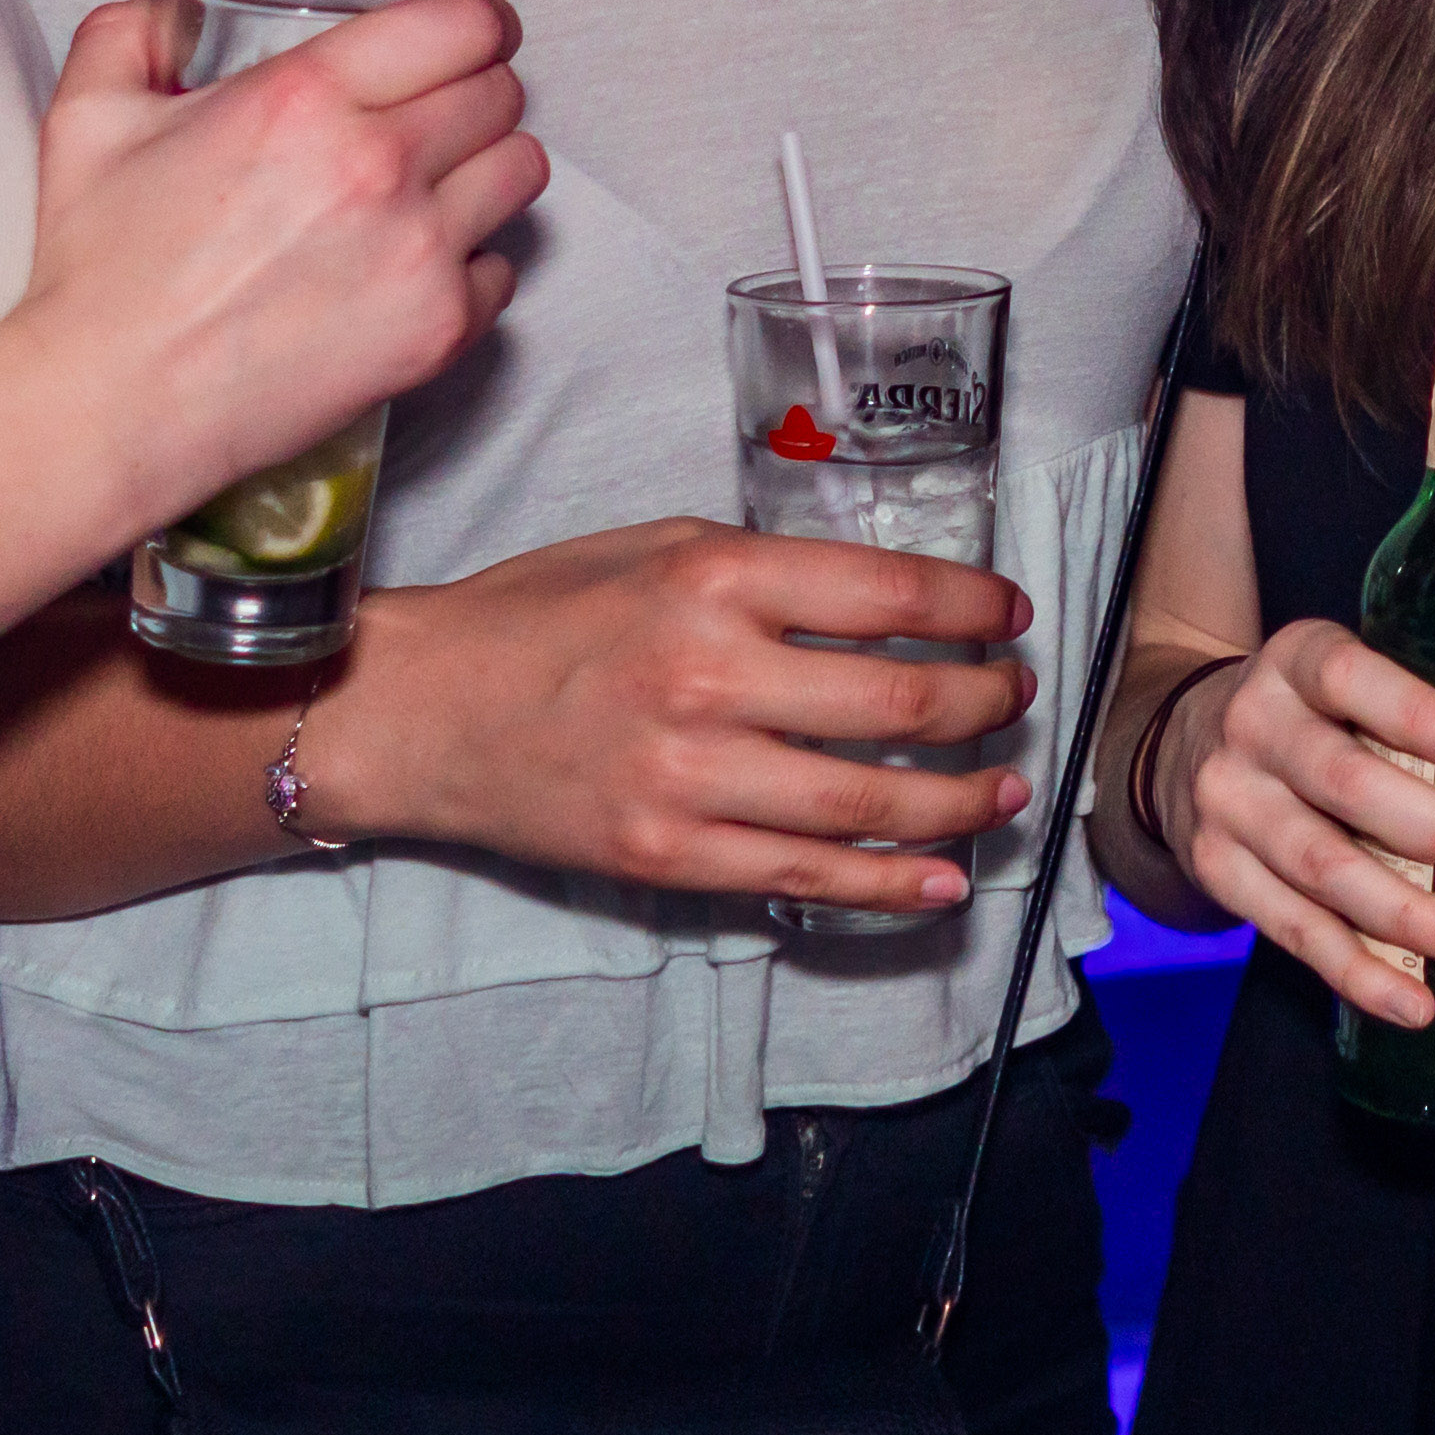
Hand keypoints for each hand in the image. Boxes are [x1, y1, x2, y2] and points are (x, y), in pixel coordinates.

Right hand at [18, 0, 542, 521]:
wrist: (112, 405)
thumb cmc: (102, 273)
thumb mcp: (89, 122)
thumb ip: (127, 39)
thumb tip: (160, 8)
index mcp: (307, 96)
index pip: (466, 23)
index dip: (477, 22)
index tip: (469, 36)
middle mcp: (379, 164)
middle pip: (503, 93)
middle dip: (474, 93)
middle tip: (433, 116)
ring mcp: (418, 249)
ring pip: (522, 171)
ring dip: (484, 170)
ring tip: (431, 187)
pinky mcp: (438, 328)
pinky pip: (501, 269)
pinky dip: (470, 265)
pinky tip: (408, 269)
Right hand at [315, 519, 1034, 911]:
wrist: (418, 712)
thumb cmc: (537, 615)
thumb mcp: (656, 549)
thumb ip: (768, 571)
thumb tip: (887, 598)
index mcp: (715, 581)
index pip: (890, 593)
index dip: (974, 606)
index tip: (1010, 615)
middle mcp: (709, 677)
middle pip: (902, 702)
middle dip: (986, 703)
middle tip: (1016, 700)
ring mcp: (688, 777)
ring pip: (869, 802)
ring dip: (961, 799)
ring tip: (1006, 790)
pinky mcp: (666, 855)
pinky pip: (806, 879)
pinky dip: (891, 884)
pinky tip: (945, 878)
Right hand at [1166, 621, 1434, 1024]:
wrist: (1187, 742)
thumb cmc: (1328, 711)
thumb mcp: (1382, 679)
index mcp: (1301, 659)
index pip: (1351, 677)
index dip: (1418, 714)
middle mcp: (1253, 726)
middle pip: (1344, 783)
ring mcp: (1228, 804)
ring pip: (1319, 867)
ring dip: (1406, 915)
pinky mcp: (1217, 871)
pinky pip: (1290, 931)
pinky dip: (1356, 972)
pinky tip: (1415, 1001)